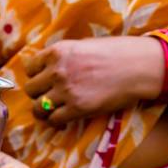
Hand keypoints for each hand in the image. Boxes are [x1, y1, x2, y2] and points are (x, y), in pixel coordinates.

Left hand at [22, 36, 163, 127]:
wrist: (138, 67)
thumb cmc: (116, 53)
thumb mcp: (84, 45)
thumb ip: (64, 56)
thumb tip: (50, 67)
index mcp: (57, 51)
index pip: (30, 67)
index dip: (36, 76)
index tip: (45, 81)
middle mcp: (57, 70)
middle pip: (30, 89)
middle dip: (38, 94)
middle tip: (49, 97)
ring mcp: (67, 90)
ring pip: (38, 107)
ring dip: (44, 111)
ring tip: (54, 111)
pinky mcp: (78, 108)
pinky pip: (54, 120)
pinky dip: (56, 122)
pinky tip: (64, 120)